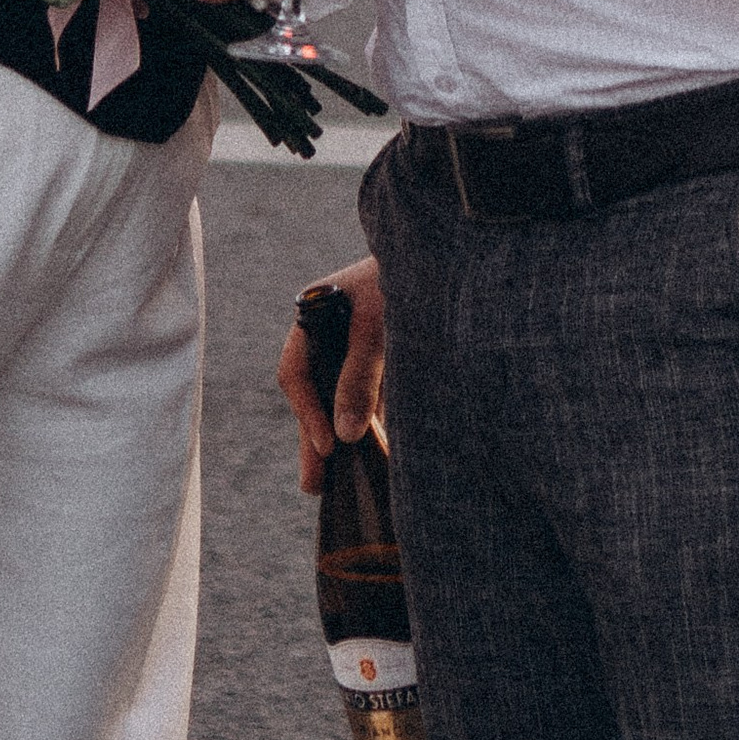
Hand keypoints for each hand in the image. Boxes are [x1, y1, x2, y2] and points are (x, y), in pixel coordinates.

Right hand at [279, 257, 386, 493]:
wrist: (442, 255)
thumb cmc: (402, 280)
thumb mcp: (377, 326)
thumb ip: (359, 377)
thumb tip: (345, 434)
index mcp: (317, 318)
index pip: (296, 373)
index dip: (307, 412)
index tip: (329, 445)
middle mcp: (332, 336)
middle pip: (317, 396)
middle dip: (317, 440)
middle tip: (315, 485)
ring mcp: (357, 348)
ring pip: (344, 402)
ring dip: (345, 439)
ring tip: (339, 484)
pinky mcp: (386, 359)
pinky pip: (373, 398)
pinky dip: (374, 425)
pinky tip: (378, 457)